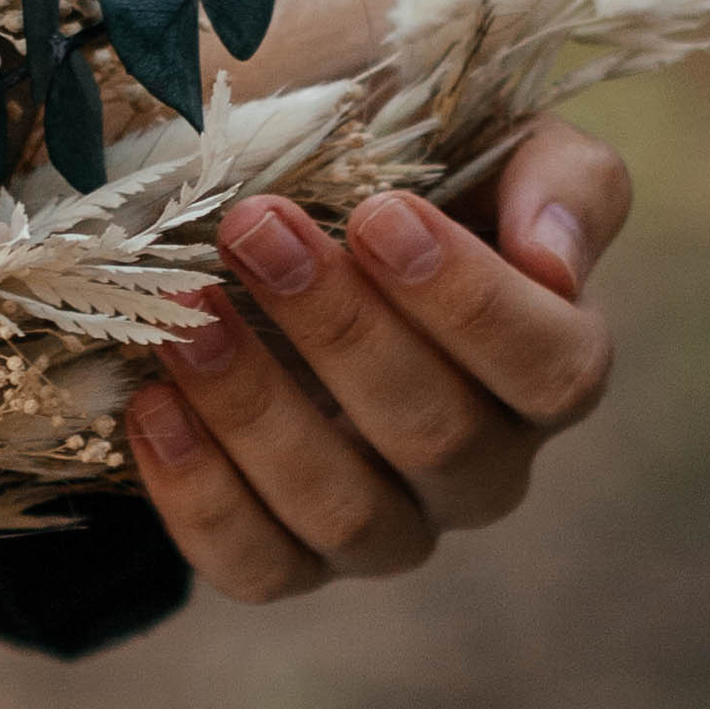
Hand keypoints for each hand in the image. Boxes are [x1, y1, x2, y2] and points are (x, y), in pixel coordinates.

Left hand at [122, 116, 625, 601]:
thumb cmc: (392, 182)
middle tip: (253, 229)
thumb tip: (553, 259)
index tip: (380, 214)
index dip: (472, 302)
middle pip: (438, 436)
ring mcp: (389, 529)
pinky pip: (259, 566)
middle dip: (339, 330)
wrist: (266, 239)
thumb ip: (556, 179)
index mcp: (550, 368)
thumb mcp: (484, 141)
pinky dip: (201, 497)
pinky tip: (153, 410)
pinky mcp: (293, 564)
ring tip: (185, 320)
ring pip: (344, 512)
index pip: (552, 369)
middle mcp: (482, 468)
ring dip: (256, 412)